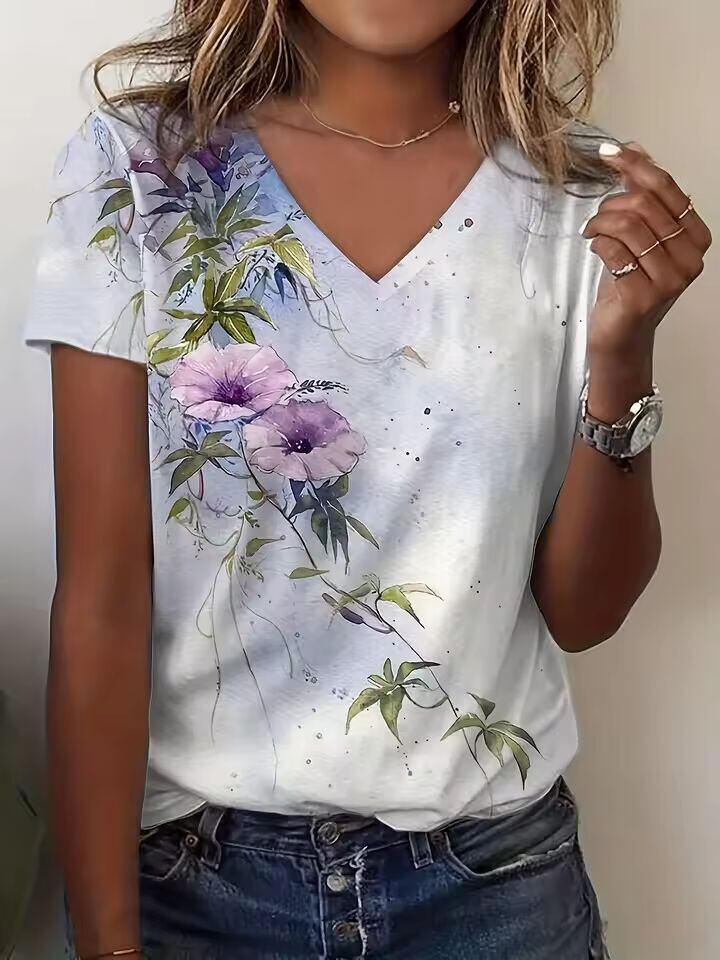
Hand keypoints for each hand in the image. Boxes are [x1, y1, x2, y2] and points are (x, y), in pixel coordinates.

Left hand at [582, 142, 711, 361]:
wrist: (621, 333)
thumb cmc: (629, 284)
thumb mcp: (639, 235)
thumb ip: (641, 194)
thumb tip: (636, 149)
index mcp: (695, 236)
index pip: (666, 188)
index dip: (636, 165)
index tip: (608, 152)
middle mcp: (690, 257)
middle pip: (644, 205)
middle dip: (611, 204)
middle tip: (597, 218)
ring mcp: (670, 279)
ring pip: (628, 225)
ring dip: (600, 222)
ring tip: (592, 232)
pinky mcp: (644, 295)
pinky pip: (614, 250)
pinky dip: (598, 243)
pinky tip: (595, 249)